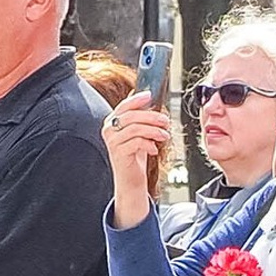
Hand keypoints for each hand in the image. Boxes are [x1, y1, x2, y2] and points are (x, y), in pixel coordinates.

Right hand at [103, 98, 173, 225]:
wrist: (130, 180)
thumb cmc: (135, 156)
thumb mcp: (139, 133)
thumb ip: (141, 119)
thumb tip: (152, 102)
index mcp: (112, 122)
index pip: (124, 106)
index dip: (137, 99)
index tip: (150, 95)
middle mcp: (109, 130)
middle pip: (131, 116)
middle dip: (152, 117)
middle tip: (166, 121)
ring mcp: (112, 142)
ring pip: (135, 128)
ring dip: (154, 131)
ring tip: (164, 136)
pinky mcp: (118, 154)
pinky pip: (136, 142)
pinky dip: (149, 144)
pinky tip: (154, 150)